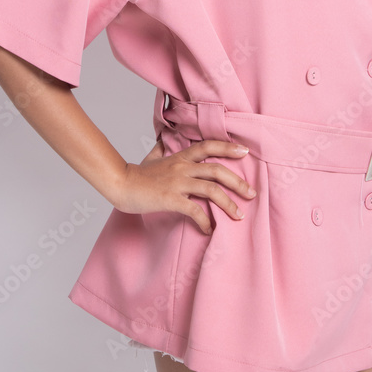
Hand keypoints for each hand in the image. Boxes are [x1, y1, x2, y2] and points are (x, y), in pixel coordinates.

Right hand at [112, 138, 257, 234]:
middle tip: (251, 193)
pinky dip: (205, 220)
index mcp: (180, 157)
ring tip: (238, 216)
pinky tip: (209, 229)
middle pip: (217, 169)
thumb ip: (160, 150)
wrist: (120, 184)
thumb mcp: (151, 157)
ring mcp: (177, 182)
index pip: (208, 146)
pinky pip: (194, 210)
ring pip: (211, 190)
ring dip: (228, 204)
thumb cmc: (136, 174)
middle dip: (238, 182)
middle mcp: (182, 167)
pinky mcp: (170, 198)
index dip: (228, 147)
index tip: (245, 152)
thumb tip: (161, 142)